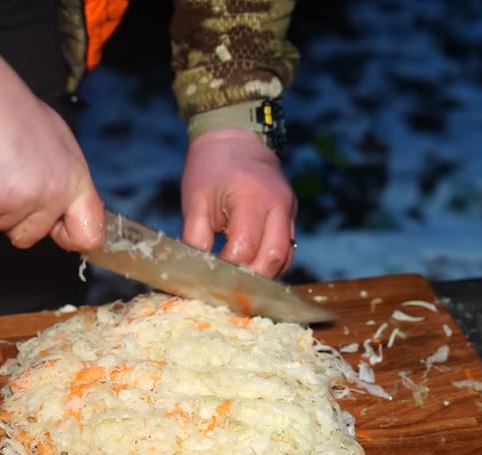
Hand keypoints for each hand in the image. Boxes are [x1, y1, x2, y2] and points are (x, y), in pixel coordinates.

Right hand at [0, 53, 104, 251]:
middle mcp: (52, 195)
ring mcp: (19, 202)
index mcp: (74, 179)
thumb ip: (61, 177)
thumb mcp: (55, 139)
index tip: (53, 229)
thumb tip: (58, 205)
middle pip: (30, 236)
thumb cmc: (9, 108)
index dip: (68, 236)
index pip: (89, 233)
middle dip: (10, 218)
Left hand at [180, 127, 297, 276]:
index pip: (244, 249)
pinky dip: (270, 263)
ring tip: (237, 285)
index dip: (227, 271)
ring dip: (263, 276)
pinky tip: (250, 270)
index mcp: (252, 199)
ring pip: (285, 257)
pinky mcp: (290, 214)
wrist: (234, 137)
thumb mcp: (195, 201)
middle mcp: (278, 206)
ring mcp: (289, 210)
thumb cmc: (210, 166)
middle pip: (273, 258)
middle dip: (250, 280)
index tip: (209, 283)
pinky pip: (287, 248)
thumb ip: (195, 239)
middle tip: (225, 291)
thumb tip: (191, 274)